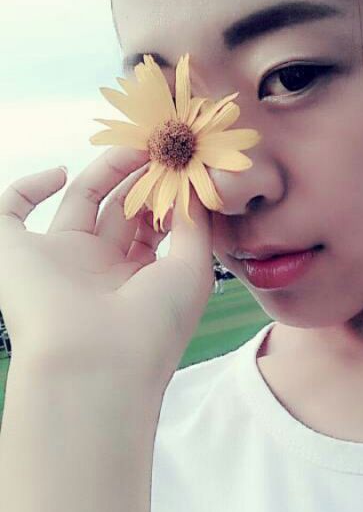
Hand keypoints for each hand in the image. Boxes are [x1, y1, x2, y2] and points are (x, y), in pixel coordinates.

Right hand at [0, 146, 214, 398]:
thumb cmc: (155, 321)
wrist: (96, 362)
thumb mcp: (192, 268)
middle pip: (121, 211)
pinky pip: (9, 212)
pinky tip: (59, 173)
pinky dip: (27, 187)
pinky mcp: (17, 255)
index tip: (185, 168)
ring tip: (137, 148)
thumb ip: (194, 224)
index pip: (153, 228)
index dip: (167, 197)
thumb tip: (194, 186)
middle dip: (142, 179)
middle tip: (164, 149)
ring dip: (107, 172)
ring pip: (80, 202)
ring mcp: (60, 261)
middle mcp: (101, 270)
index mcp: (140, 280)